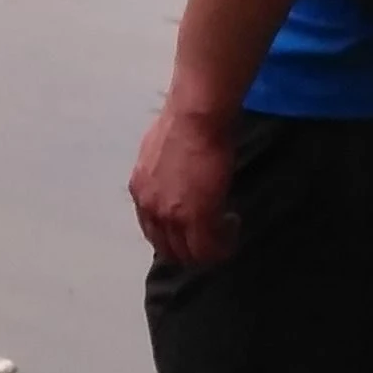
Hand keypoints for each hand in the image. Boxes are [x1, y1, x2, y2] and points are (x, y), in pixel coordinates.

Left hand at [130, 102, 239, 264]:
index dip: (173, 234)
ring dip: (207, 248)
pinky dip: (222, 245)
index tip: (192, 228)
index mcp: (139, 189)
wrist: (195, 118)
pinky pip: (208, 249)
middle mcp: (149, 207)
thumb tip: (172, 176)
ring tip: (224, 232)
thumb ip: (161, 173)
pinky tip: (232, 225)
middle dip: (190, 249)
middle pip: (167, 248)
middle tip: (211, 237)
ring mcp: (170, 215)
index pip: (151, 228)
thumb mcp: (159, 151)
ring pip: (188, 254)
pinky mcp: (195, 217)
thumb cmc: (184, 123)